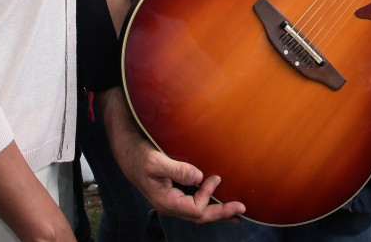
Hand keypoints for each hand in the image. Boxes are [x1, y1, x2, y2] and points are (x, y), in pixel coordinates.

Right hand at [101, 90, 245, 222]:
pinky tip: (218, 204)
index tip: (216, 178)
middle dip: (221, 214)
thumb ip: (177, 169)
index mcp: (166, 201)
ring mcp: (172, 201)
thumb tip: (198, 176)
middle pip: (199, 217)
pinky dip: (209, 205)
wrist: (128, 153)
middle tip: (242, 210)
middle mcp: (170, 205)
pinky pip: (194, 205)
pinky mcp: (175, 194)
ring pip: (197, 214)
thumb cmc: (140, 156)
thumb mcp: (156, 161)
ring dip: (217, 213)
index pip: (194, 209)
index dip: (208, 196)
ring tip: (235, 214)